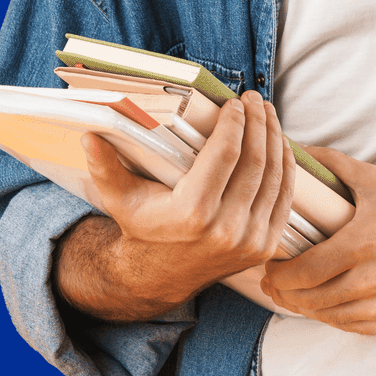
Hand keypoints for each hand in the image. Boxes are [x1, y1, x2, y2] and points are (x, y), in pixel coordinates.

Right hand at [56, 91, 295, 318]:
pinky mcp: (265, 246)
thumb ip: (105, 166)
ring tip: (268, 113)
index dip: (235, 122)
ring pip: (274, 176)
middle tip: (255, 99)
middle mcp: (226, 229)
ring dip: (275, 138)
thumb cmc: (142, 226)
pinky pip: (283, 198)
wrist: (160, 276)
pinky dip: (286, 167)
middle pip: (255, 161)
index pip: (226, 154)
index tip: (235, 101)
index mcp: (193, 213)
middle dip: (258, 123)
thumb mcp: (119, 198)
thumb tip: (89, 135)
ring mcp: (250, 240)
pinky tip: (280, 143)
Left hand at [260, 147, 375, 335]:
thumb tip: (293, 146)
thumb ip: (331, 164)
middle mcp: (375, 280)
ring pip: (329, 317)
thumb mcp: (375, 181)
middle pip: (312, 298)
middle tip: (271, 284)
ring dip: (305, 308)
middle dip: (285, 293)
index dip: (279, 274)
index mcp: (363, 243)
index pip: (305, 271)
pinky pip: (352, 327)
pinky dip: (332, 317)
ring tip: (291, 295)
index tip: (268, 267)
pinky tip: (322, 305)